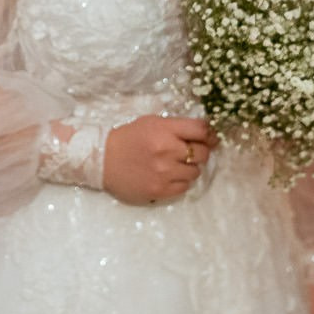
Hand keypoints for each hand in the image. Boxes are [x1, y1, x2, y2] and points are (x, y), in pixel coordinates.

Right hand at [101, 114, 215, 205]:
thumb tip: (205, 134)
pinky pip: (185, 187)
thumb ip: (176, 127)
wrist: (102, 160)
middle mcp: (167, 151)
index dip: (210, 135)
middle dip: (200, 152)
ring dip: (189, 168)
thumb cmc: (128, 138)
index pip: (201, 130)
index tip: (211, 138)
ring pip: (196, 172)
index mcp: (164, 130)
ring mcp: (164, 173)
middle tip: (188, 152)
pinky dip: (180, 181)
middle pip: (203, 153)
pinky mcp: (160, 191)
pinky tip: (169, 176)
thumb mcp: (151, 122)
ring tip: (175, 165)